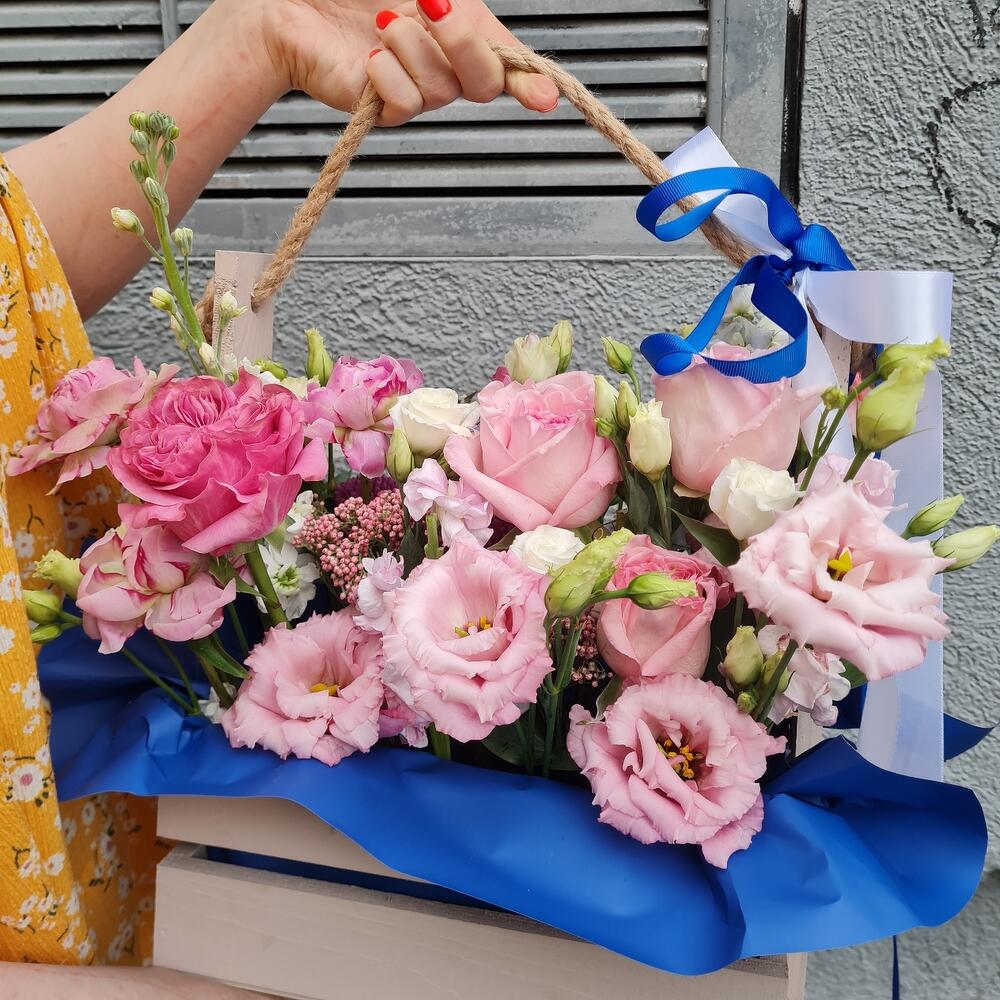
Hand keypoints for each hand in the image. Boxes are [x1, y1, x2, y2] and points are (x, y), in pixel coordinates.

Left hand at [259, 0, 559, 124]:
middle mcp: (444, 65)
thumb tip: (461, 1)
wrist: (291, 1)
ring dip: (411, 46)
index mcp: (460, 29)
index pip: (508, 64)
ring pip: (442, 91)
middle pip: (484, 81)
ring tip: (380, 23)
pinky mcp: (386, 111)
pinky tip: (369, 59)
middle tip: (429, 5)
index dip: (532, 83)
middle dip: (462, 41)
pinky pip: (407, 105)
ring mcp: (417, 90)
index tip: (546, 98)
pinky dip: (388, 75)